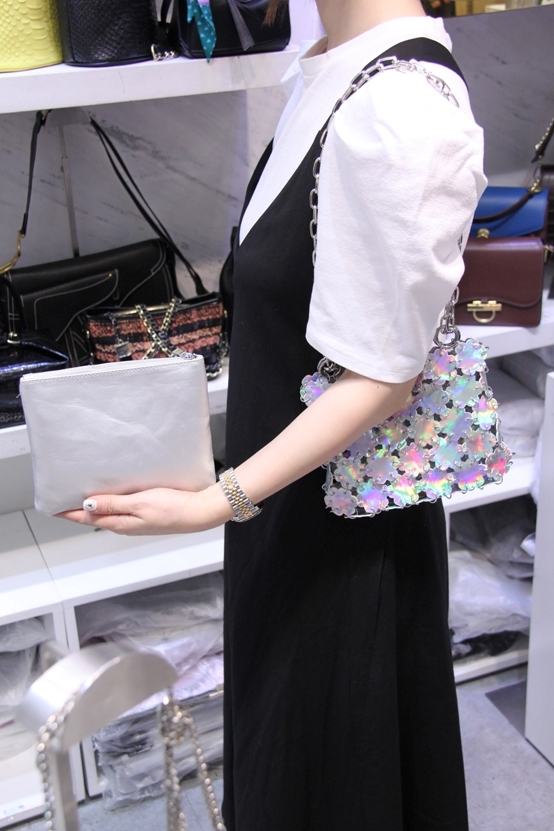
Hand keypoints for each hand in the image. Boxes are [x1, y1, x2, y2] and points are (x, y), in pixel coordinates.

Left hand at [57, 482, 233, 535]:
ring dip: (95, 505)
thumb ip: (113, 504)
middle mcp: (126, 524)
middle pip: (96, 516)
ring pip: (108, 513)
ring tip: (83, 495)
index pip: (88, 518)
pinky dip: (111, 503)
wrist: (199, 512)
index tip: (53, 507)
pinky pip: (122, 509)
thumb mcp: (139, 503)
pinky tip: (112, 495)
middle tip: (63, 498)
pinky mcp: (146, 514)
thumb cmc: (173, 508)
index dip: (69, 512)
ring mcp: (136, 520)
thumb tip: (87, 505)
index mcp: (121, 523)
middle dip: (79, 509)